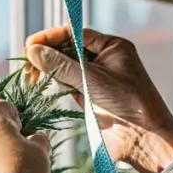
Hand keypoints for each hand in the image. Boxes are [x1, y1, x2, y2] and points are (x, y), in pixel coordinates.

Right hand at [25, 26, 172, 172]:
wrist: (144, 139)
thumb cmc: (128, 103)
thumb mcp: (92, 79)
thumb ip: (61, 65)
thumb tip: (33, 50)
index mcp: (112, 47)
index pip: (75, 33)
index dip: (51, 37)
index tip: (30, 44)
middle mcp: (104, 60)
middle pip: (68, 49)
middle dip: (47, 54)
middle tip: (28, 64)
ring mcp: (96, 80)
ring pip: (65, 68)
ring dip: (50, 70)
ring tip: (34, 77)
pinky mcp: (90, 98)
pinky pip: (68, 85)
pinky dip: (57, 85)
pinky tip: (47, 86)